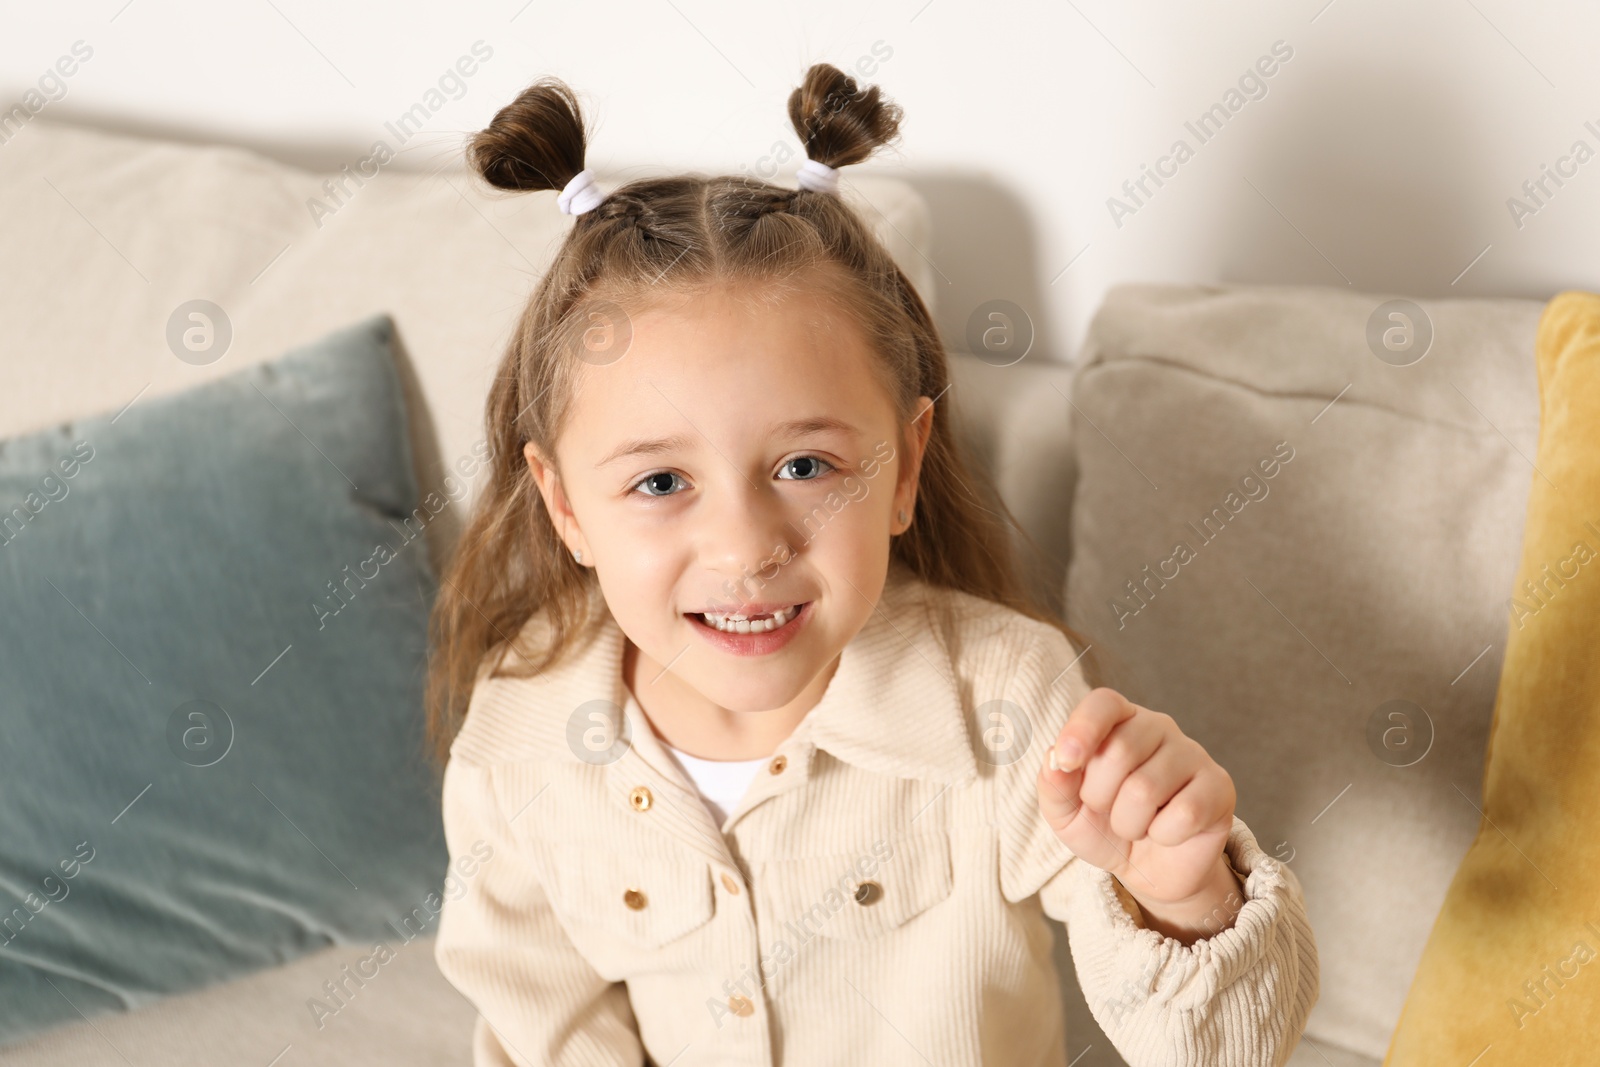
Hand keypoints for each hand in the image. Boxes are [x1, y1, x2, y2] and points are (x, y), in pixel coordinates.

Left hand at [1037, 687, 1242, 942]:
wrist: (1149, 869)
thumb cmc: (1104, 828)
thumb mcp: (1066, 813)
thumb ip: (1054, 785)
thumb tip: (1054, 759)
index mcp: (1119, 721)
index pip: (1104, 704)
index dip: (1082, 729)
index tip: (1066, 761)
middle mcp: (1158, 727)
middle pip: (1119, 751)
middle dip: (1100, 797)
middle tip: (1109, 811)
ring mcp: (1193, 753)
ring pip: (1146, 788)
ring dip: (1129, 823)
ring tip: (1137, 825)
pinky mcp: (1219, 786)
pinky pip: (1184, 814)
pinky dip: (1164, 835)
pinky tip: (1168, 832)